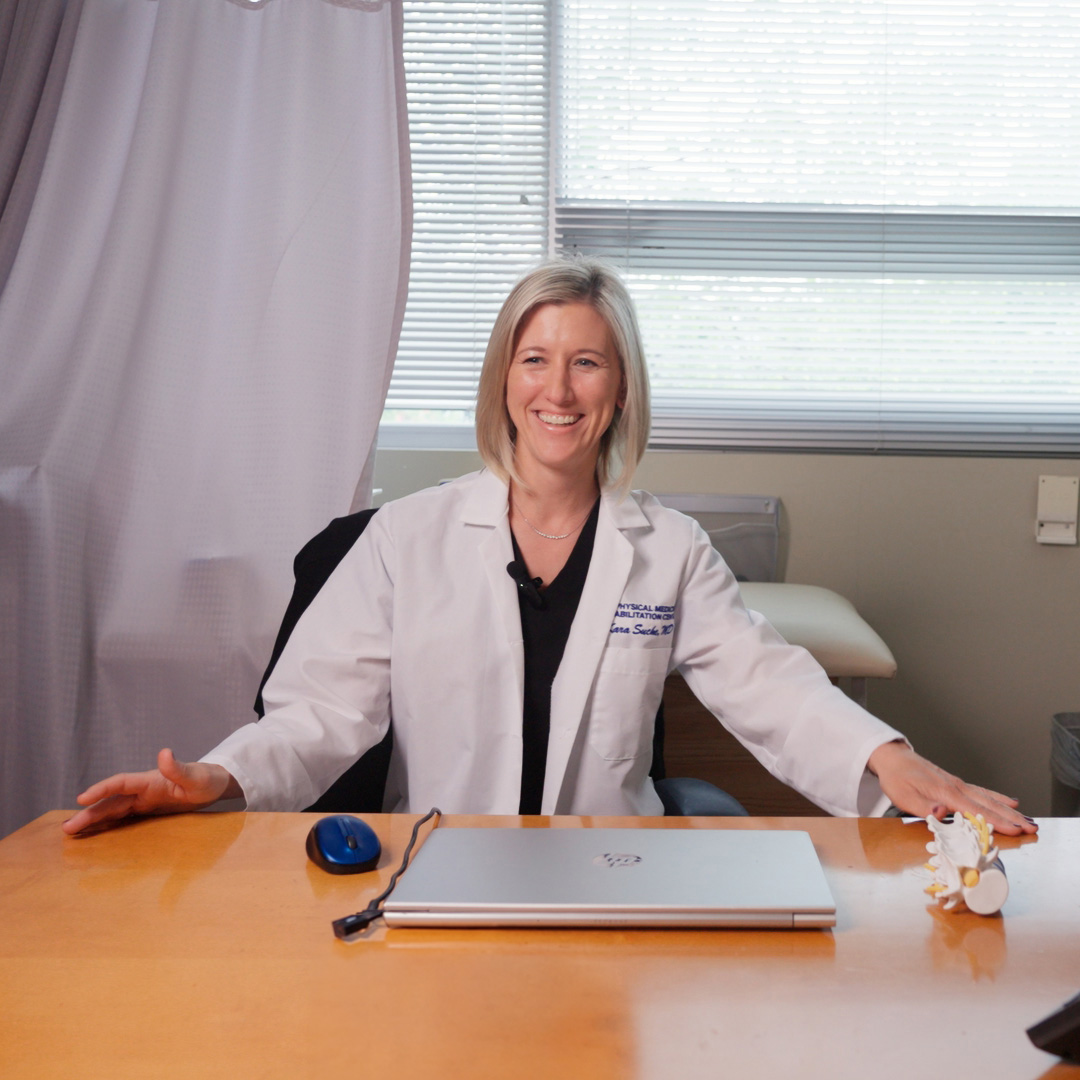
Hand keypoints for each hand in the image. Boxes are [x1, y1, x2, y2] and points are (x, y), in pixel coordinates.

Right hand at [61, 748, 239, 835]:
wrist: (214, 785)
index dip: (101, 789)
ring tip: (71, 831)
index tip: (81, 798)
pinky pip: (122, 817)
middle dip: (89, 812)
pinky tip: (94, 834)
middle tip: (67, 828)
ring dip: (93, 819)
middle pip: (111, 800)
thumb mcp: (196, 776)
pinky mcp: (146, 810)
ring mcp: (143, 800)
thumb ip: (180, 768)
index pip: (121, 783)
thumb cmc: (206, 779)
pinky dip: (107, 824)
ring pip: (113, 809)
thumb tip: (164, 752)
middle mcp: (142, 789)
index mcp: (151, 780)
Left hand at [868, 740, 1036, 835]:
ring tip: (1028, 820)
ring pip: (989, 798)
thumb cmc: (897, 778)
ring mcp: (958, 784)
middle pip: (988, 804)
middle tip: (1032, 829)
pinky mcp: (956, 784)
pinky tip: (1010, 801)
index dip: (996, 822)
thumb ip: (924, 807)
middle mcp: (956, 787)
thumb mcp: (903, 796)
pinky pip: (982, 792)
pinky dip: (997, 797)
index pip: (975, 810)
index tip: (1016, 830)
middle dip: (1011, 818)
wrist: (893, 758)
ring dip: (1009, 810)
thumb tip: (942, 813)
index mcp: (945, 792)